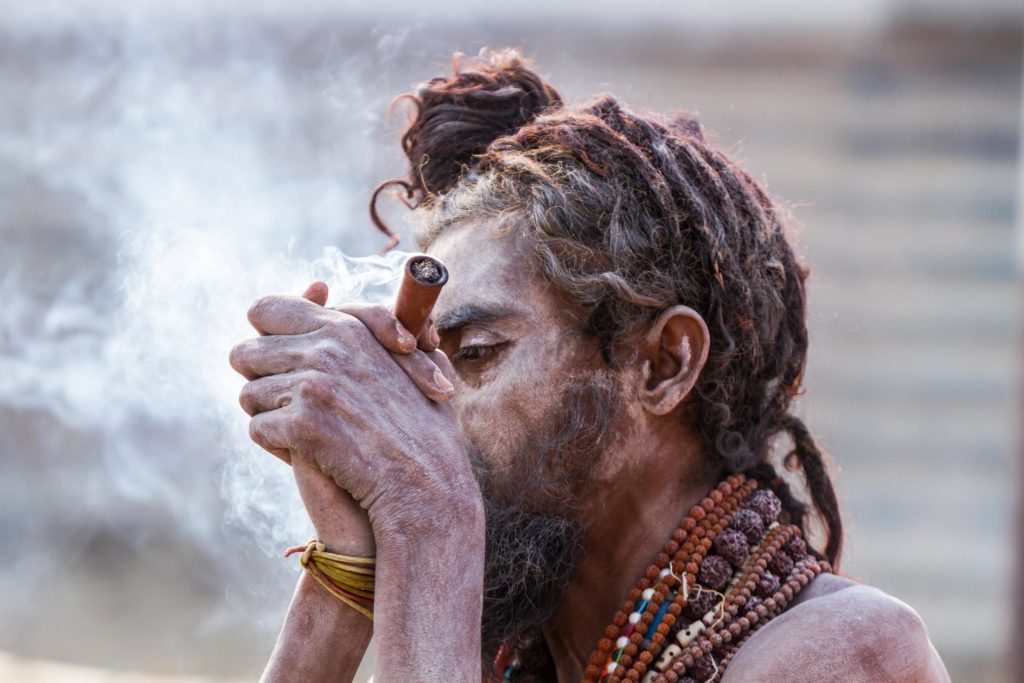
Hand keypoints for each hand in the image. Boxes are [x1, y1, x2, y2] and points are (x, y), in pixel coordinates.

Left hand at [229, 282, 479, 539]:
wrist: (428, 484)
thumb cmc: (423, 427)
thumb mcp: (405, 358)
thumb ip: (364, 320)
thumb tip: (316, 286)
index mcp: (345, 327)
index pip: (264, 309)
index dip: (264, 335)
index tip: (277, 358)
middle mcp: (325, 348)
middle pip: (244, 353)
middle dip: (260, 380)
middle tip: (287, 404)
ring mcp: (312, 385)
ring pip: (249, 395)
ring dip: (271, 417)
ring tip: (308, 433)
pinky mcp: (303, 424)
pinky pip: (259, 430)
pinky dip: (278, 447)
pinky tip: (310, 454)